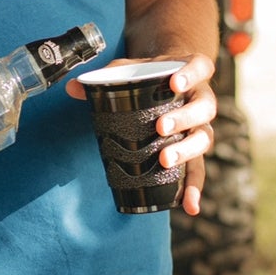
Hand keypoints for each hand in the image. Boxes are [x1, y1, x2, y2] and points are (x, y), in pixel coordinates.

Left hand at [68, 53, 216, 216]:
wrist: (169, 82)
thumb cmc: (151, 76)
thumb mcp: (130, 69)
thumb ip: (106, 76)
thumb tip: (71, 88)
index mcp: (191, 73)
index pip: (201, 68)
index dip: (192, 74)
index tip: (174, 83)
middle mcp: (201, 99)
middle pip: (204, 108)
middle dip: (184, 119)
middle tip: (160, 128)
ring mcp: (200, 126)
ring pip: (203, 138)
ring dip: (187, 150)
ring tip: (165, 160)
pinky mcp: (195, 150)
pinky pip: (199, 170)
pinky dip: (195, 188)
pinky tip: (189, 206)